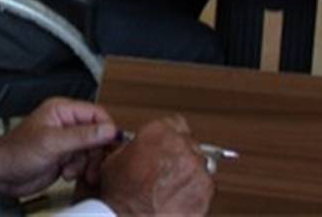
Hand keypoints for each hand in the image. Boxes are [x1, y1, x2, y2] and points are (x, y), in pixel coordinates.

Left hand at [0, 98, 116, 197]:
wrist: (2, 174)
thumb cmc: (16, 152)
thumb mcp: (53, 143)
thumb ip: (82, 136)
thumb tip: (109, 130)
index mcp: (62, 111)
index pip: (96, 114)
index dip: (107, 129)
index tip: (111, 145)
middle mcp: (65, 125)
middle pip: (97, 135)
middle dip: (95, 153)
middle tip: (91, 165)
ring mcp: (65, 143)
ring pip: (91, 152)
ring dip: (85, 165)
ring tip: (71, 171)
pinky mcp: (64, 159)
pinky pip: (82, 164)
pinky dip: (78, 171)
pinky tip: (66, 175)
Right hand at [97, 115, 213, 215]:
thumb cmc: (121, 196)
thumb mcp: (115, 159)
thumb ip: (133, 146)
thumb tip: (138, 146)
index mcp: (159, 133)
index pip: (176, 123)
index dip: (170, 136)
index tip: (169, 145)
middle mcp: (181, 146)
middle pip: (190, 143)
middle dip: (180, 154)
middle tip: (167, 170)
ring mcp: (196, 168)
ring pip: (200, 164)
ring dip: (189, 173)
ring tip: (172, 187)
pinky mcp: (206, 190)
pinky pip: (206, 185)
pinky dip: (196, 191)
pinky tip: (179, 198)